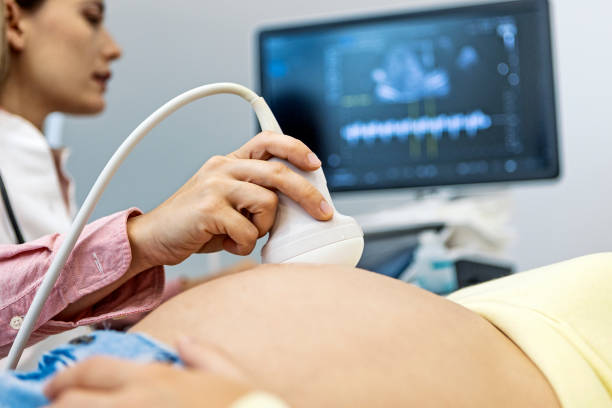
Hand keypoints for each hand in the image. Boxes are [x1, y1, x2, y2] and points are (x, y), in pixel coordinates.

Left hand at [44, 338, 254, 407]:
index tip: (55, 386)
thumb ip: (204, 354)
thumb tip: (185, 342)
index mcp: (155, 379)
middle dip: (58, 402)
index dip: (65, 378)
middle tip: (57, 405)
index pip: (93, 370)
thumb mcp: (228, 375)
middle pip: (71, 401)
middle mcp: (137, 402)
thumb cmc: (243, 404)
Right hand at [127, 132, 331, 269]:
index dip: (294, 148)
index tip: (314, 163)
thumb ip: (253, 195)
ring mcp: (214, 186)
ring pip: (268, 203)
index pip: (267, 140)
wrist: (153, 238)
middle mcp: (222, 167)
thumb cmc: (196, 224)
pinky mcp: (208, 209)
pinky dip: (243, 245)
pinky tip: (227, 244)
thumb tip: (297, 204)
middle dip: (308, 193)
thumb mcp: (226, 201)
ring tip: (242, 235)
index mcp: (228, 162)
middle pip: (279, 172)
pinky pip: (248, 231)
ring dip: (262, 227)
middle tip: (323, 212)